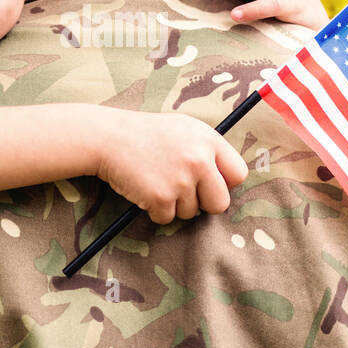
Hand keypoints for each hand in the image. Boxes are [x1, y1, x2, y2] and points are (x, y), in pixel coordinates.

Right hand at [95, 111, 248, 225]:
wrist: (108, 138)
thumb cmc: (146, 134)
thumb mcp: (183, 129)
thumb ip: (207, 150)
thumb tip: (227, 180)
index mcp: (209, 139)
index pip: (238, 174)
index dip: (224, 183)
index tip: (210, 185)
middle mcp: (199, 160)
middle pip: (220, 203)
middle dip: (203, 204)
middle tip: (184, 193)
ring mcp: (181, 180)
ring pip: (191, 213)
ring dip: (174, 205)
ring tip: (157, 182)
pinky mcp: (161, 197)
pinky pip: (166, 218)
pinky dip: (154, 210)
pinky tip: (144, 189)